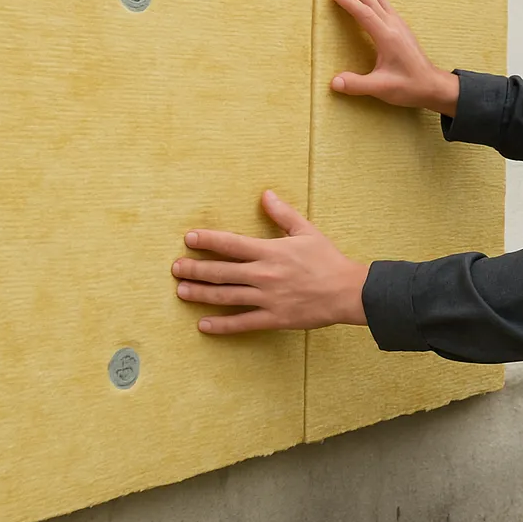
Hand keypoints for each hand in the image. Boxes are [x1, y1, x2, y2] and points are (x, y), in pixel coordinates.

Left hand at [172, 190, 369, 334]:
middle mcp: (263, 275)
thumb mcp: (306, 231)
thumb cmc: (327, 259)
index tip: (189, 238)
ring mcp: (266, 298)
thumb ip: (283, 214)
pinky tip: (203, 325)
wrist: (346, 291)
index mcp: (270, 251)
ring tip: (181, 291)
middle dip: (195, 269)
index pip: (231, 244)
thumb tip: (266, 195)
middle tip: (176, 268)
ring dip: (201, 294)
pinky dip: (221, 326)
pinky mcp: (273, 318)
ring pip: (226, 297)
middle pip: (221, 272)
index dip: (208, 240)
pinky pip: (242, 323)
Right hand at [330, 0, 458, 115]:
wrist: (433, 86)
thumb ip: (357, 85)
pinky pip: (387, 6)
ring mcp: (400, 26)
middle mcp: (394, 27)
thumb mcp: (381, 89)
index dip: (349, 1)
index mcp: (388, 37)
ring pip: (382, 1)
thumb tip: (333, 82)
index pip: (364, 14)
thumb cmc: (409, 86)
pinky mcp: (403, 30)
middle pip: (373, 2)